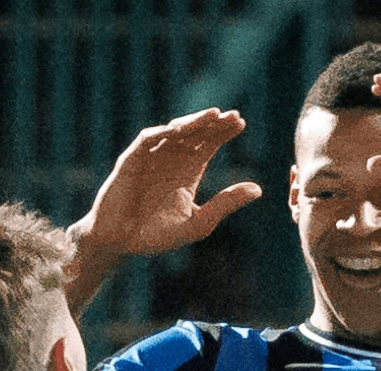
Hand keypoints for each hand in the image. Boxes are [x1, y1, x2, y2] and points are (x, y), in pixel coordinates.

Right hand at [72, 108, 261, 258]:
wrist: (121, 243)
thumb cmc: (157, 235)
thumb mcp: (199, 222)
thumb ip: (226, 204)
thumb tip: (259, 190)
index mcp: (187, 171)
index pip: (207, 144)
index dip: (222, 133)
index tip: (241, 123)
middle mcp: (170, 160)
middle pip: (194, 133)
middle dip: (212, 123)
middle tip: (232, 116)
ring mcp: (150, 158)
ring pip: (173, 131)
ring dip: (192, 122)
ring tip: (212, 116)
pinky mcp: (131, 160)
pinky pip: (147, 140)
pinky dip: (163, 132)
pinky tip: (180, 129)